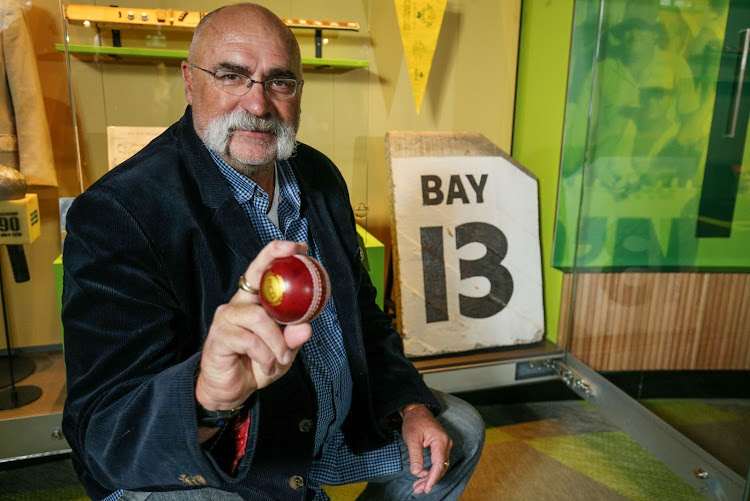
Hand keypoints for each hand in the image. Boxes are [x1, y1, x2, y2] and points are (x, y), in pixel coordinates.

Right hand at [196, 240, 311, 411]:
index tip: (299, 247)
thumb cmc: (256, 364)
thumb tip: (306, 327)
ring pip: (258, 317)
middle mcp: (239, 303)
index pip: (264, 271)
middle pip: (254, 273)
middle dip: (273, 258)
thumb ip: (293, 339)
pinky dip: (265, 355)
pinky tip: (267, 366)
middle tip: (293, 253)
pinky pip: (249, 340)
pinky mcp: (219, 336)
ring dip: (276, 342)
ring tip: (282, 359)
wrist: (230, 390)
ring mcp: (227, 317)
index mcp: (256, 302)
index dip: (277, 254)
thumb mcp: (283, 353)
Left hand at [401, 405, 452, 494]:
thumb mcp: (412, 438)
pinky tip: (422, 477)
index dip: (432, 478)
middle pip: (441, 467)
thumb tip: (417, 472)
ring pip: (440, 466)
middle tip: (418, 490)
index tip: (426, 488)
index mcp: (440, 440)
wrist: (417, 411)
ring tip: (418, 486)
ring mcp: (445, 445)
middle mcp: (446, 444)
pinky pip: (438, 462)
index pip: (439, 464)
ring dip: (430, 477)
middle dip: (430, 480)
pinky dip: (431, 471)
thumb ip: (415, 455)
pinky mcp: (441, 447)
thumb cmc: (414, 422)